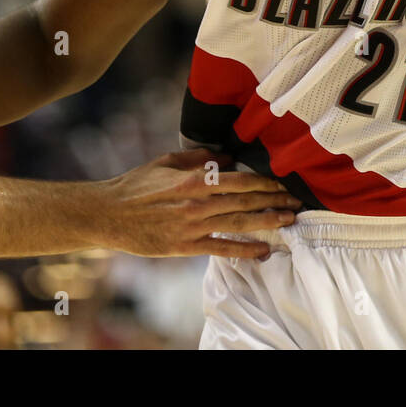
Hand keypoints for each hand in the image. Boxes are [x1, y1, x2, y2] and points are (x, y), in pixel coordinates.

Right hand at [96, 149, 301, 258]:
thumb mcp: (166, 161)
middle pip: (246, 201)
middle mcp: (198, 203)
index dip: (265, 182)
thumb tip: (228, 156)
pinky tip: (263, 250)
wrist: (108, 213)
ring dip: (268, 222)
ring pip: (239, 223)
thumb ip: (199, 158)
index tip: (283, 182)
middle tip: (297, 202)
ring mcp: (193, 226)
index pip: (240, 180)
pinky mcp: (185, 247)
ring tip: (289, 221)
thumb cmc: (136, 185)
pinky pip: (221, 248)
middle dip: (274, 201)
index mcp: (195, 180)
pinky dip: (244, 250)